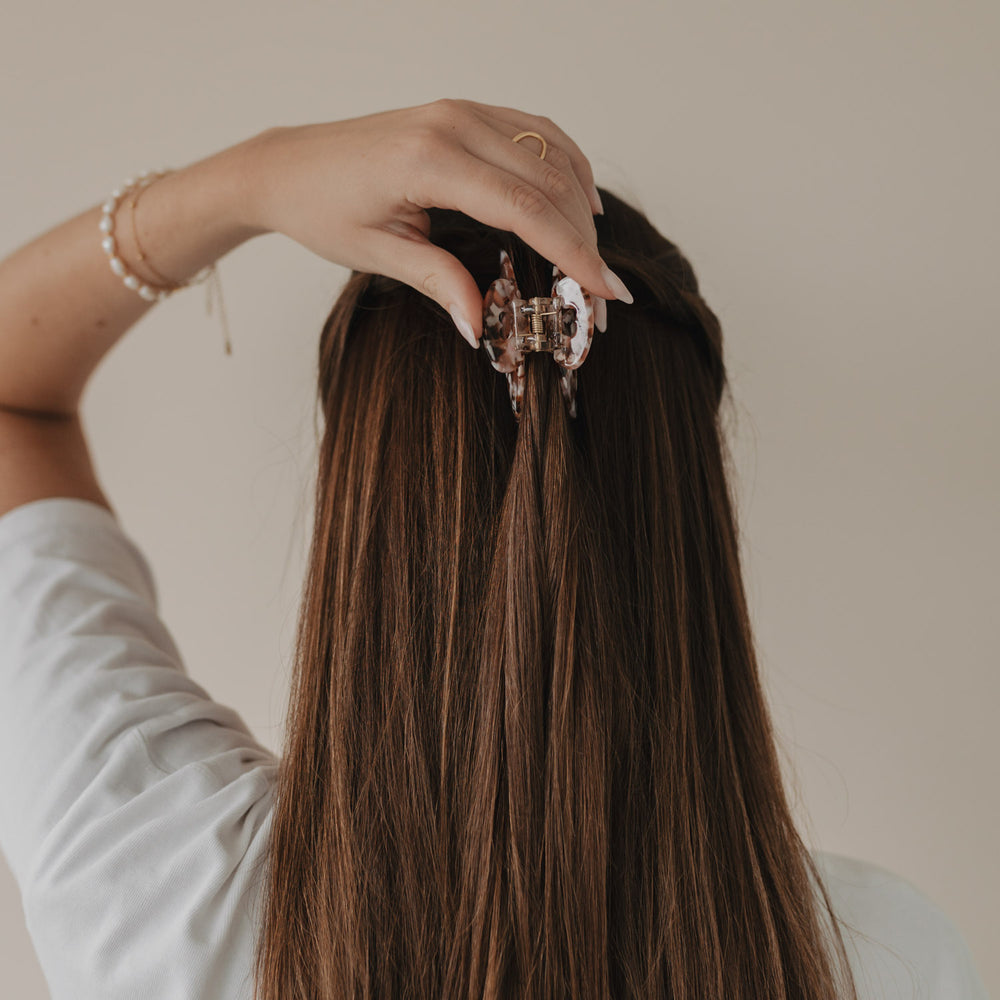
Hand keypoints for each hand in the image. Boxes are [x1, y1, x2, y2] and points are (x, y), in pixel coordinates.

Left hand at [236, 99, 627, 347]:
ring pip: (551, 152)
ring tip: (596, 256)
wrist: (290, 167)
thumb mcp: (379, 255)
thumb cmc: (324, 209)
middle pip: (549, 181)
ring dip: (581, 205)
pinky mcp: (465, 112)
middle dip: (586, 240)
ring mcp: (462, 111)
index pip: (525, 210)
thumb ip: (439, 283)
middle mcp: (453, 124)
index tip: (605, 292)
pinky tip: (580, 198)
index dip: (574, 254)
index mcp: (429, 161)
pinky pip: (535, 131)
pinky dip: (566, 165)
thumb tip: (482, 326)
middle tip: (604, 293)